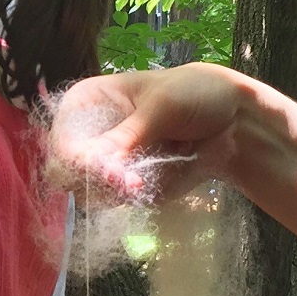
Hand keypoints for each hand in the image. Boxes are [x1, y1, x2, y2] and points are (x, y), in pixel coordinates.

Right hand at [50, 63, 249, 202]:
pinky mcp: (125, 184)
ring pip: (86, 191)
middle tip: (129, 182)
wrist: (234, 122)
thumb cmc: (195, 94)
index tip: (109, 171)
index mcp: (87, 102)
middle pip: (64, 170)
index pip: (62, 137)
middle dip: (94, 179)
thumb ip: (127, 135)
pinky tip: (150, 185)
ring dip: (114, 192)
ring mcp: (106, 162)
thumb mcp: (162, 107)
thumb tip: (95, 162)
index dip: (76, 158)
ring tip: (145, 180)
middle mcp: (89, 133)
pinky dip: (131, 198)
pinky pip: (114, 201)